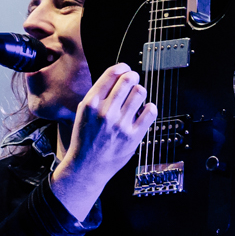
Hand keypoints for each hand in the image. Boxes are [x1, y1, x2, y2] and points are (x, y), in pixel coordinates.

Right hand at [50, 63, 157, 220]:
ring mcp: (120, 125)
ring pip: (141, 93)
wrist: (86, 167)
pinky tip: (144, 111)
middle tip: (133, 81)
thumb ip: (99, 94)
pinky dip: (150, 108)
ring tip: (136, 98)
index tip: (125, 70)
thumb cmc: (85, 138)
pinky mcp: (133, 137)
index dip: (123, 68)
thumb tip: (120, 74)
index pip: (112, 74)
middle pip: (129, 80)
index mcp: (91, 103)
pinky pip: (150, 112)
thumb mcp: (83, 112)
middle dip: (133, 77)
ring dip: (140, 92)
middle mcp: (105, 112)